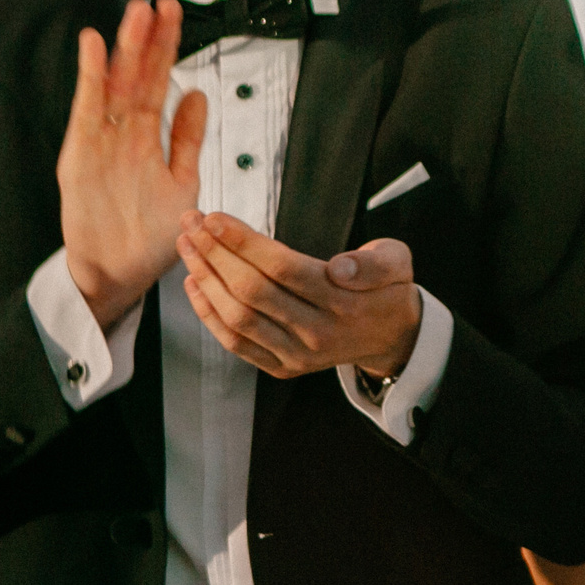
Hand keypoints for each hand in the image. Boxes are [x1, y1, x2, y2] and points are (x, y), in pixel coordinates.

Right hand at [59, 0, 206, 328]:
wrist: (117, 274)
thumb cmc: (148, 234)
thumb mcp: (181, 182)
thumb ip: (188, 140)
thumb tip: (200, 95)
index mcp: (148, 138)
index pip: (160, 83)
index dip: (167, 50)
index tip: (178, 14)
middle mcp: (123, 134)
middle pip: (138, 77)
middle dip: (149, 40)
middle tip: (161, 2)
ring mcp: (101, 143)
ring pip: (115, 86)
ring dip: (125, 49)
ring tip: (136, 13)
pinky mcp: (79, 157)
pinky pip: (87, 111)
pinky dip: (91, 78)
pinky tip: (94, 46)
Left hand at [176, 212, 421, 380]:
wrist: (392, 338)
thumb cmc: (387, 290)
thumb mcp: (397, 263)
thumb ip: (375, 262)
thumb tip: (342, 267)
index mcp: (343, 302)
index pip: (283, 268)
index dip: (243, 242)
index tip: (215, 218)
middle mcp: (317, 332)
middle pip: (252, 290)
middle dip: (214, 253)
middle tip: (192, 223)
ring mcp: (298, 354)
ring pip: (238, 317)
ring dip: (205, 279)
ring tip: (187, 247)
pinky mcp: (283, 366)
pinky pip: (236, 343)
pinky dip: (209, 314)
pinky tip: (195, 284)